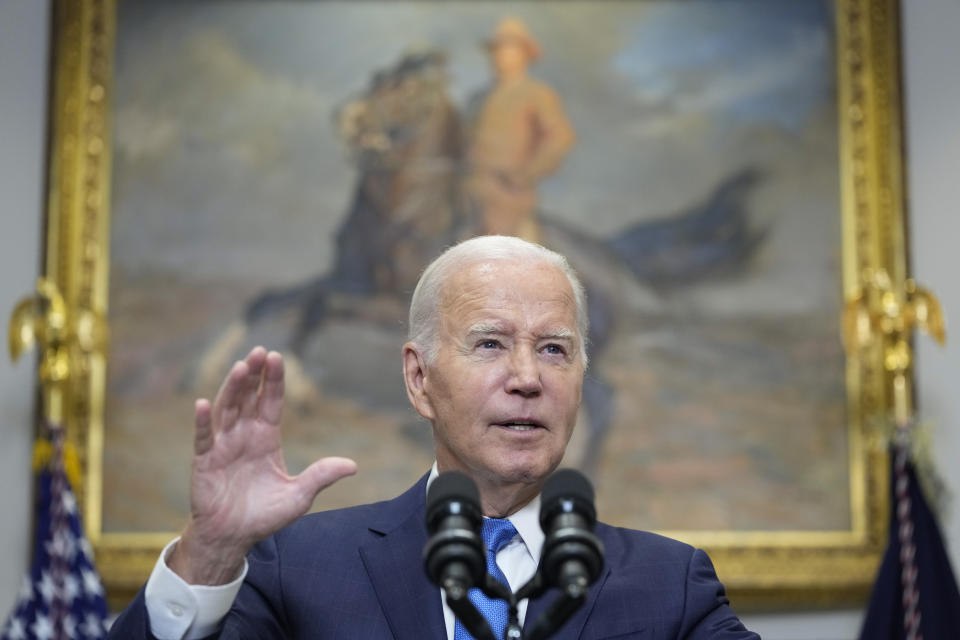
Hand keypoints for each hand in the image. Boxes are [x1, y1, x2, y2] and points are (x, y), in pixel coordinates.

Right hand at [168, 347, 356, 583]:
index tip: (277, 356)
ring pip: (227, 410)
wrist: (233, 537)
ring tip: (240, 367)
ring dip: (232, 388)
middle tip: (260, 351)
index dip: (273, 380)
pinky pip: (203, 438)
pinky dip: (203, 421)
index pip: (270, 402)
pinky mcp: (205, 461)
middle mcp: (244, 435)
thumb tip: (352, 466)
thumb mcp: (299, 496)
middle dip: (253, 375)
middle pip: (248, 398)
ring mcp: (223, 446)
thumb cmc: (264, 515)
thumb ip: (320, 476)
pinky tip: (204, 404)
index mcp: (266, 438)